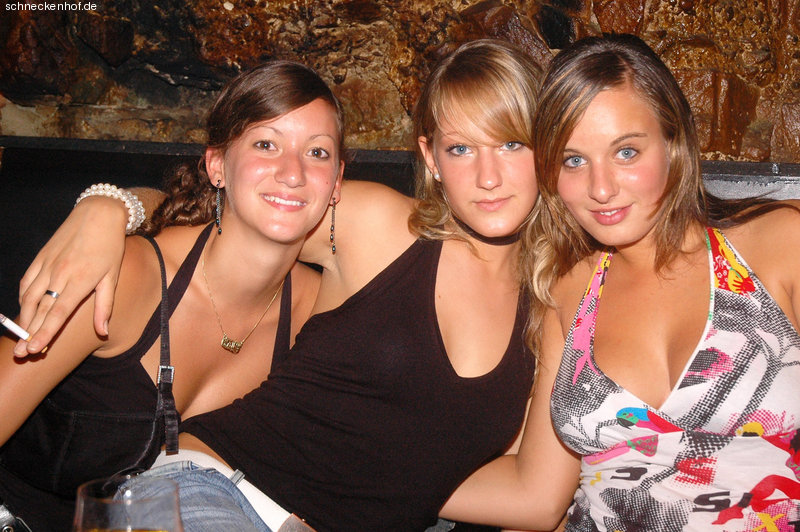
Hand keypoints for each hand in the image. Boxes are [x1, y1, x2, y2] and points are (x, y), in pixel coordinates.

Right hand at [16, 197, 127, 355]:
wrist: (98, 214)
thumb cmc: (110, 247)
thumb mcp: (112, 277)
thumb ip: (105, 306)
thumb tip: (102, 331)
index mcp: (80, 281)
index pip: (57, 314)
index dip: (45, 333)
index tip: (33, 349)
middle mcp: (59, 274)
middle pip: (40, 309)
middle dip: (28, 333)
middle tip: (20, 354)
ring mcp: (47, 265)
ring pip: (29, 297)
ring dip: (23, 319)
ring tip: (20, 337)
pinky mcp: (40, 257)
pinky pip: (27, 282)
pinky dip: (23, 298)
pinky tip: (24, 310)